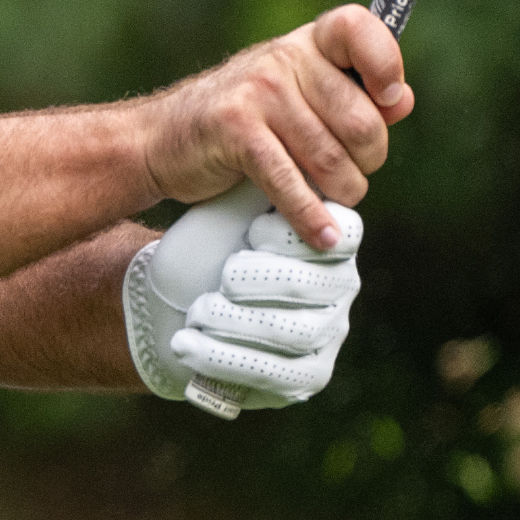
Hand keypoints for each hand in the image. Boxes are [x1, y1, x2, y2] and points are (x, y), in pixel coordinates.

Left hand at [122, 184, 362, 410]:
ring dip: (238, 321)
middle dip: (263, 279)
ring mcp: (326, 334)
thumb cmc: (209, 245)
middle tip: (223, 275)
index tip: (255, 230)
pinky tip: (185, 345)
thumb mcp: (231, 209)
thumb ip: (264, 183)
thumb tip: (281, 142)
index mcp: (331, 240)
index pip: (342, 233)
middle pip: (315, 285)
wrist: (177, 300)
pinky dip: (224, 359)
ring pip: (294, 332)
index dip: (299, 233)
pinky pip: (277, 374)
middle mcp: (340, 287)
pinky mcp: (305, 376)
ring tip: (196, 311)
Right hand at [136, 7, 410, 249]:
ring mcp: (259, 93)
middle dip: (366, 161)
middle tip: (348, 175)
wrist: (158, 140)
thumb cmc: (238, 124)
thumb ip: (348, 96)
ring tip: (331, 204)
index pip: (358, 29)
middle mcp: (284, 60)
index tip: (389, 100)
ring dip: (341, 194)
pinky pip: (290, 181)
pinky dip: (309, 216)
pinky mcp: (236, 132)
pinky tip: (322, 236)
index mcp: (305, 44)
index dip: (385, 63)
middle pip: (360, 120)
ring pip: (331, 159)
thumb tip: (401, 101)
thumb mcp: (293, 96)